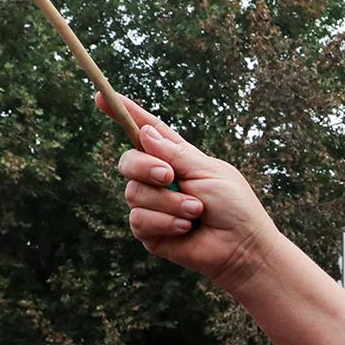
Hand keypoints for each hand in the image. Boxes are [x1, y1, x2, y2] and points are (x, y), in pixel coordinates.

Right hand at [99, 93, 280, 287]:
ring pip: (134, 193)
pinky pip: (139, 220)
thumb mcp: (209, 171)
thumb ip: (176, 154)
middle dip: (144, 166)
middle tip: (168, 175)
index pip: (147, 132)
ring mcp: (154, 206)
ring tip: (196, 212)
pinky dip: (165, 222)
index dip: (125, 114)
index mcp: (178, 159)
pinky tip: (187, 229)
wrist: (243, 247)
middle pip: (129, 161)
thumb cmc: (235, 207)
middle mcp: (162, 180)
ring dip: (168, 202)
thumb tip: (146, 133)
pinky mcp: (150, 231)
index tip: (100, 96)